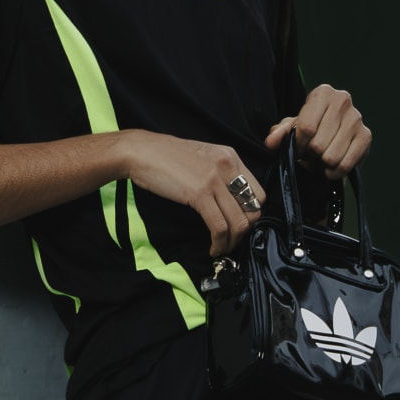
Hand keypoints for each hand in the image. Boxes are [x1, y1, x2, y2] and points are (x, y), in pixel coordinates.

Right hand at [119, 131, 267, 259]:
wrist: (141, 151)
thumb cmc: (165, 156)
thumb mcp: (202, 157)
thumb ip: (219, 174)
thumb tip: (228, 200)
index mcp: (230, 157)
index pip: (258, 192)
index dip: (251, 214)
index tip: (239, 224)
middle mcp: (228, 166)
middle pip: (254, 209)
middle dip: (245, 231)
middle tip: (231, 239)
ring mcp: (215, 180)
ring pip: (240, 222)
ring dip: (232, 242)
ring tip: (221, 248)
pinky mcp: (200, 194)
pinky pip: (220, 226)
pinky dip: (219, 243)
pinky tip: (212, 248)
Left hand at [266, 84, 370, 174]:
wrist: (334, 131)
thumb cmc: (311, 125)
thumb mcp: (292, 126)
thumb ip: (280, 133)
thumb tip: (271, 142)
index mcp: (323, 93)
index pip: (307, 128)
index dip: (299, 144)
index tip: (298, 147)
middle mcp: (343, 100)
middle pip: (318, 144)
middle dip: (310, 154)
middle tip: (310, 153)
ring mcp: (357, 118)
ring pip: (331, 157)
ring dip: (322, 164)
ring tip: (320, 158)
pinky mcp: (366, 136)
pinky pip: (345, 164)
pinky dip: (335, 172)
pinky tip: (331, 168)